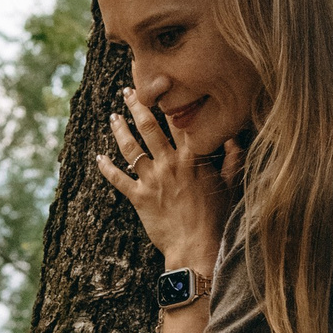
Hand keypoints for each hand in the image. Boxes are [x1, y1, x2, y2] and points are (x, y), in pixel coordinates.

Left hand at [95, 86, 243, 271]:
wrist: (196, 246)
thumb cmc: (215, 217)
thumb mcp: (230, 185)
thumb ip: (232, 159)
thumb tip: (234, 139)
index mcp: (192, 156)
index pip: (178, 121)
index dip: (169, 101)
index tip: (161, 86)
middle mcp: (169, 163)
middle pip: (149, 127)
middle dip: (137, 106)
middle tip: (128, 91)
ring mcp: (152, 179)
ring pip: (130, 148)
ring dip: (119, 130)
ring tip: (113, 116)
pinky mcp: (138, 197)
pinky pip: (117, 179)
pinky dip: (106, 168)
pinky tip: (98, 157)